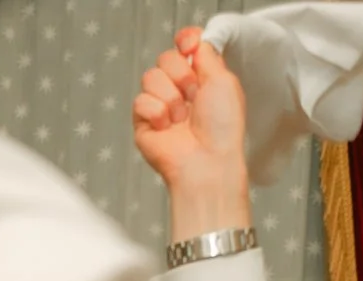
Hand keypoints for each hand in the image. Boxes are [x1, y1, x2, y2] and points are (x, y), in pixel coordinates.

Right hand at [131, 32, 250, 232]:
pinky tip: (167, 127)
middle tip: (193, 95)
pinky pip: (140, 101)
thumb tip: (193, 40)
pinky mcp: (142, 121)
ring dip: (170, 97)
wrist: (205, 159)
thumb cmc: (221, 127)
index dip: (185, 41)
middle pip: (165, 58)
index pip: (185, 46)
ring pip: (150, 77)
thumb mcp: (223, 80)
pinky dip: (156, 113)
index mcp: (200, 76)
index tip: (190, 47)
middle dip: (181, 74)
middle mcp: (179, 88)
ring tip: (181, 117)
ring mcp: (159, 104)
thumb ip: (207, 54)